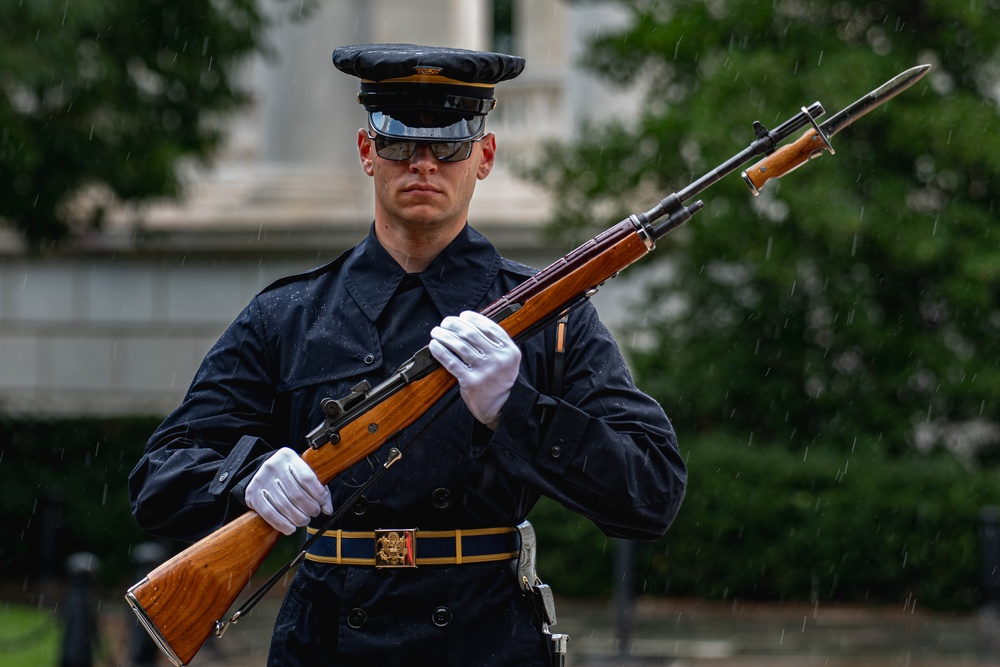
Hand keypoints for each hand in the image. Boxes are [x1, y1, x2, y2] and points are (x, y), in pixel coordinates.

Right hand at [245, 447, 332, 534]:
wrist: (262, 474)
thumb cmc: (288, 475)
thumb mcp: (303, 474)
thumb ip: (318, 490)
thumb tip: (328, 510)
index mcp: (288, 456)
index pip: (307, 477)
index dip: (318, 493)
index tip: (322, 501)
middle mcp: (273, 466)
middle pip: (296, 494)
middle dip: (309, 508)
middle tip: (314, 513)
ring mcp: (261, 480)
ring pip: (284, 505)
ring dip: (298, 518)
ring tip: (304, 521)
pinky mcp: (252, 494)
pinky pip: (269, 513)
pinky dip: (282, 524)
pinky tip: (291, 528)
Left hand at [429, 310, 520, 427]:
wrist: (502, 407)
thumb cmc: (500, 380)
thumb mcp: (507, 360)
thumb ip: (495, 343)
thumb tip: (469, 324)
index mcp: (509, 350)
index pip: (488, 327)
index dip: (473, 318)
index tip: (462, 316)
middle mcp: (498, 359)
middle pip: (471, 334)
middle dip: (454, 324)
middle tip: (445, 322)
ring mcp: (485, 370)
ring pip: (459, 346)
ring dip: (444, 335)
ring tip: (436, 332)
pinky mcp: (471, 381)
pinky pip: (451, 362)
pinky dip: (440, 351)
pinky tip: (435, 345)